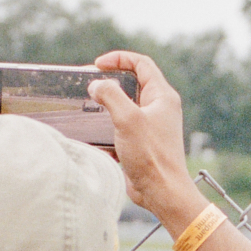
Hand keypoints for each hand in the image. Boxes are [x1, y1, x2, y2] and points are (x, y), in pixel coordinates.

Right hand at [87, 51, 199, 228]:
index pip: (141, 64)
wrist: (161, 192)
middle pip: (132, 84)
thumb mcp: (128, 119)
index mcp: (162, 96)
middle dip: (110, 82)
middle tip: (89, 85)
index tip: (98, 64)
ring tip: (88, 109)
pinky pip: (121, 128)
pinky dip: (108, 129)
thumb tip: (96, 86)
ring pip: (125, 107)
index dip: (119, 59)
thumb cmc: (151, 156)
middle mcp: (159, 109)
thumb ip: (110, 96)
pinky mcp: (142, 143)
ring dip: (106, 107)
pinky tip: (95, 136)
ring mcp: (151, 126)